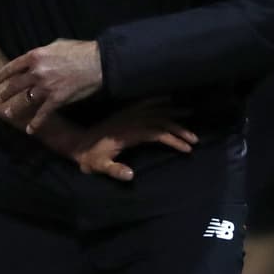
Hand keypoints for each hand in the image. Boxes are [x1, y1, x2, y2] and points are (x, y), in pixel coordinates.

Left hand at [0, 38, 103, 131]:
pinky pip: (43, 114)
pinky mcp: (57, 99)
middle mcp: (36, 72)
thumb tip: (37, 58)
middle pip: (15, 85)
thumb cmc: (80, 50)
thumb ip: (43, 53)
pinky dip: (36, 123)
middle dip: (5, 93)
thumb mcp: (56, 44)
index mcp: (35, 56)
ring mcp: (45, 87)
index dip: (1, 75)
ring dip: (16, 108)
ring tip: (8, 114)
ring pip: (25, 100)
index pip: (13, 67)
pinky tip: (30, 130)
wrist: (98, 63)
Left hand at [71, 99, 198, 180]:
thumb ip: (114, 170)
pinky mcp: (123, 112)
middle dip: (178, 128)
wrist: (78, 143)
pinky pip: (143, 102)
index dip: (173, 140)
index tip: (188, 148)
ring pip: (153, 110)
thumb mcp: (100, 166)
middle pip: (159, 120)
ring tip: (188, 111)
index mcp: (127, 133)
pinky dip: (156, 99)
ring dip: (171, 111)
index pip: (156, 134)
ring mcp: (126, 114)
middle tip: (195, 137)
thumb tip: (131, 175)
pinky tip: (166, 98)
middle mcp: (129, 121)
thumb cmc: (90, 158)